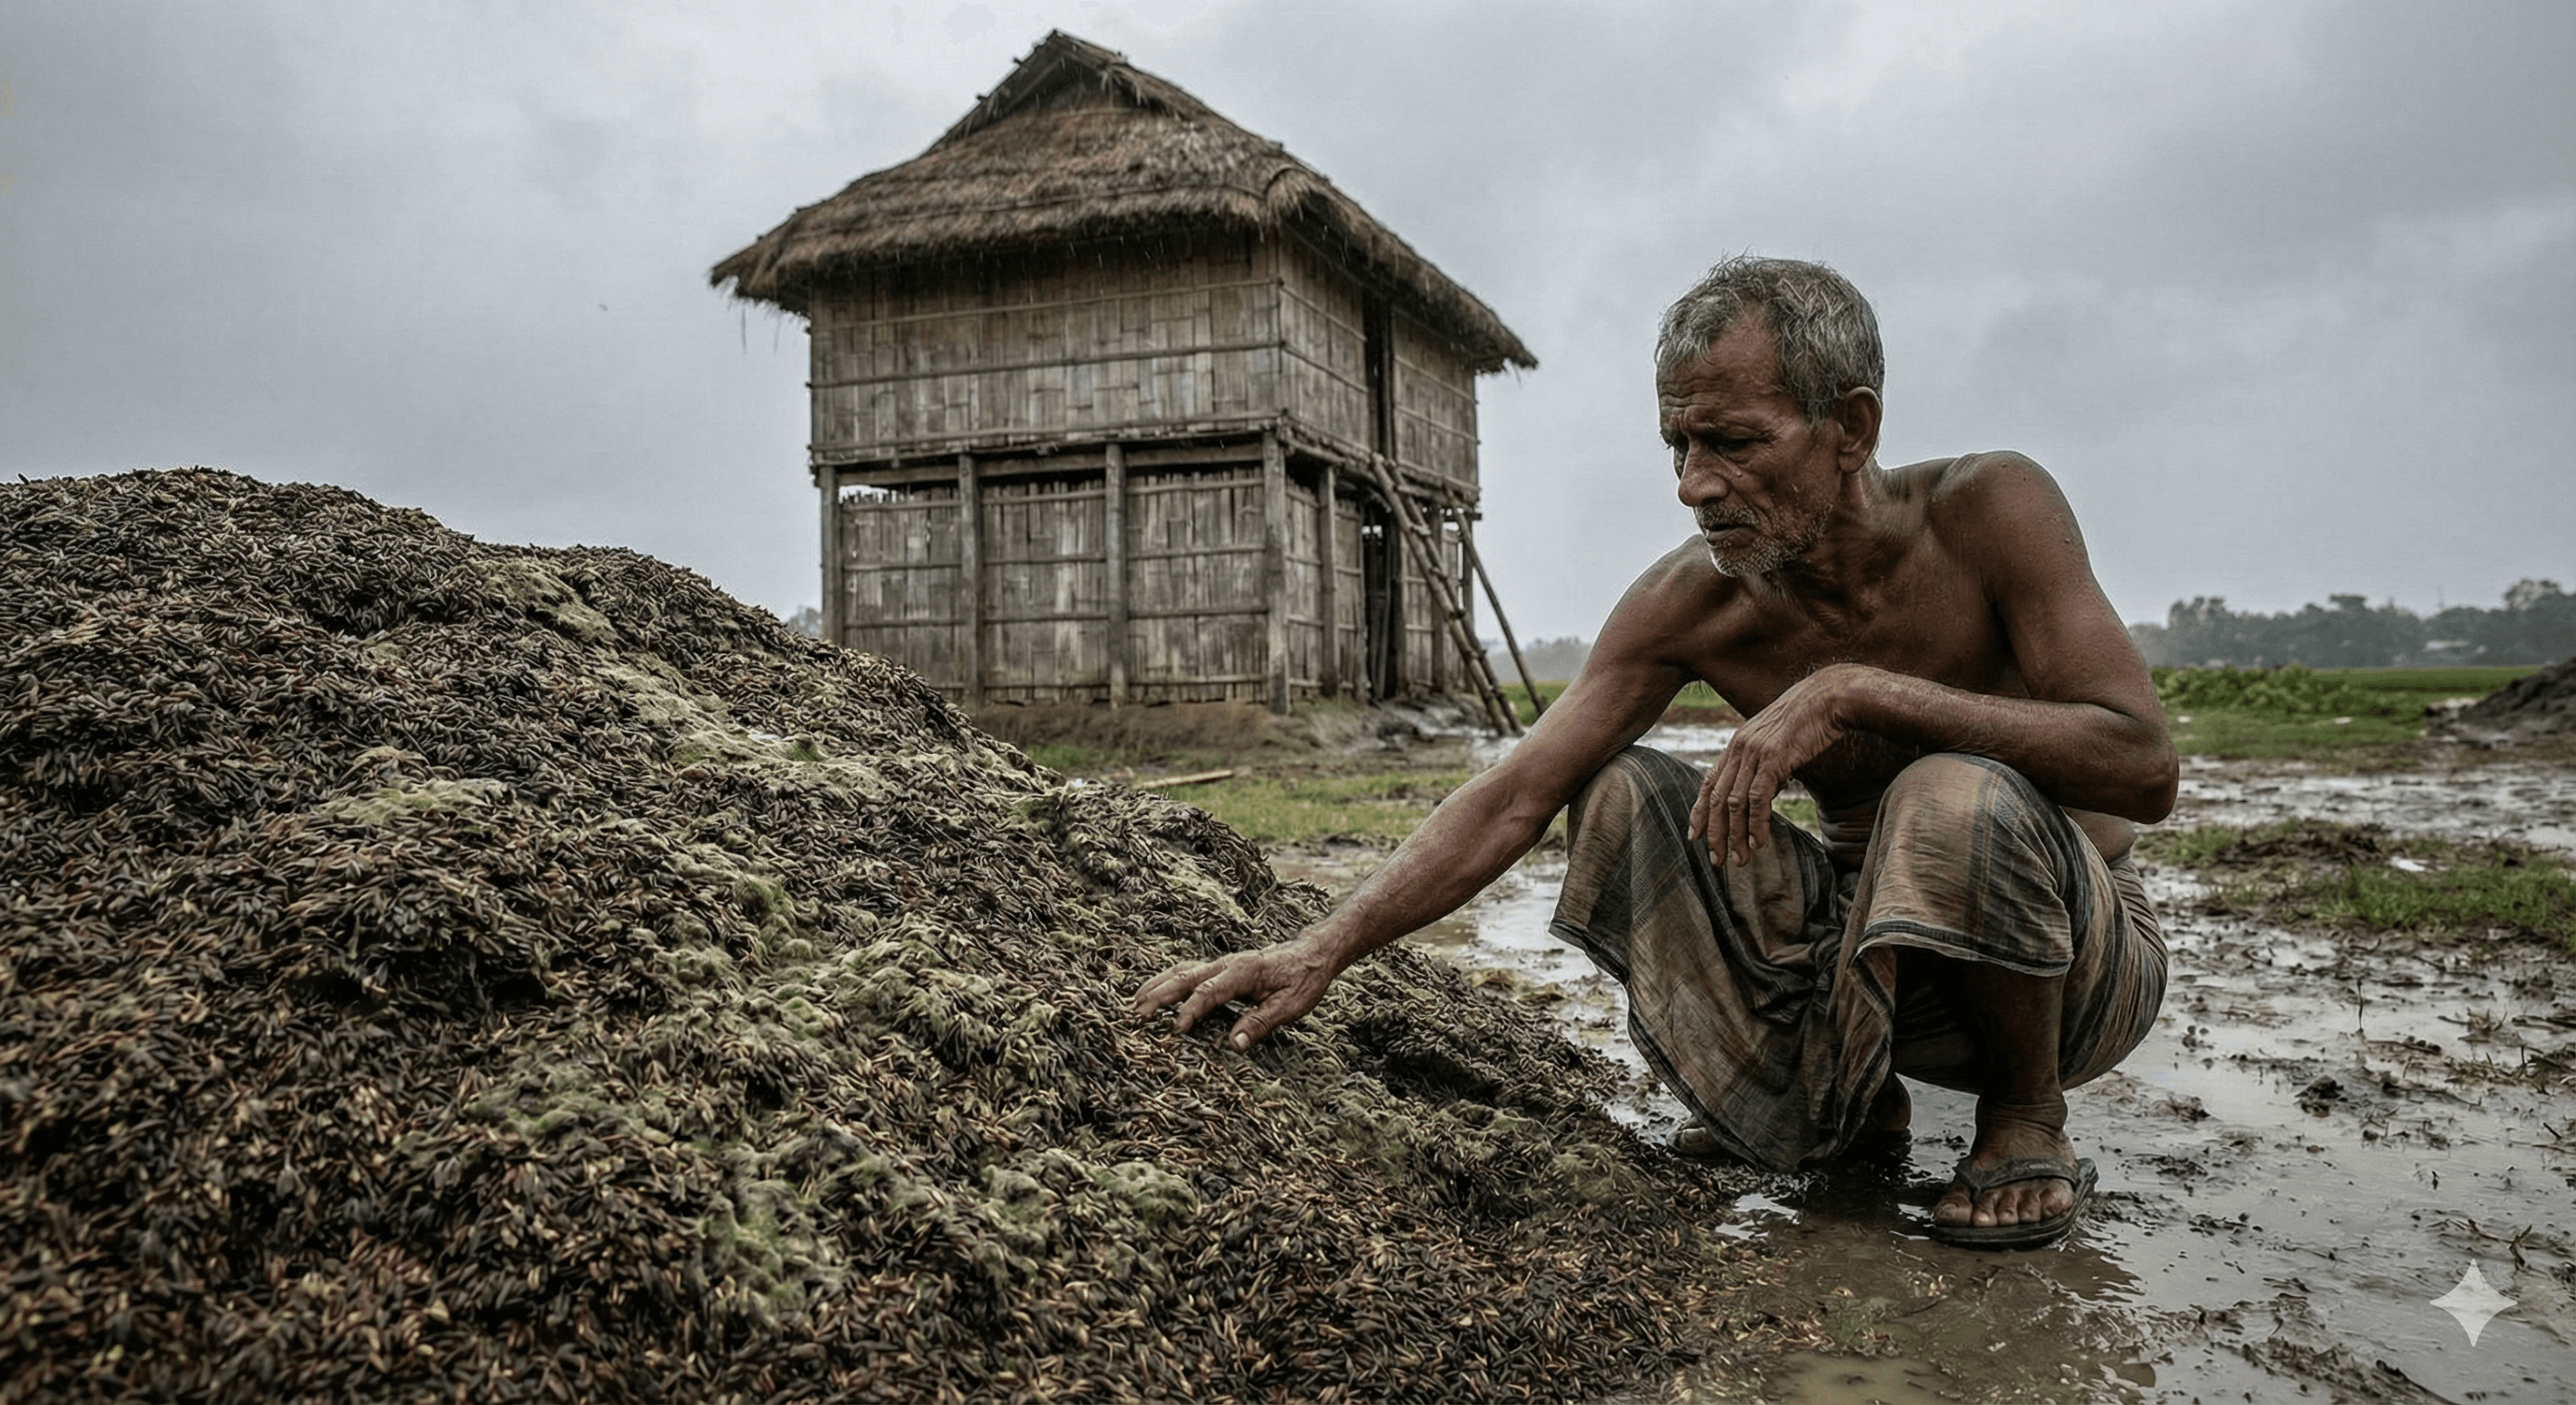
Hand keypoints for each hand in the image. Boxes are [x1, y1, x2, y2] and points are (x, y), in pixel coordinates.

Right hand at [1131, 935, 1339, 1049]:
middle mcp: (1228, 964)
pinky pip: (1189, 971)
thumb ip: (1260, 1024)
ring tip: (1135, 1002)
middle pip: (1187, 977)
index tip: (1175, 1031)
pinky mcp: (1221, 968)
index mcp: (1244, 971)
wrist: (1312, 953)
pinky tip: (1154, 990)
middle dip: (1160, 996)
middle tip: (1138, 1015)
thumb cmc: (1303, 980)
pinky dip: (1168, 979)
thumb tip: (1234, 1045)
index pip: (1209, 992)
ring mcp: (1222, 964)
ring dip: (1158, 986)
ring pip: (1183, 971)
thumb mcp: (1290, 1006)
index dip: (1190, 1011)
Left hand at [1690, 666, 1856, 866]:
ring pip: (1735, 803)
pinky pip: (1758, 799)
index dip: (1700, 812)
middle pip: (1717, 799)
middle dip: (1715, 834)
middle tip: (1717, 861)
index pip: (1709, 783)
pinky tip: (1759, 842)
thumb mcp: (1778, 743)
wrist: (1829, 697)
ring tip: (1741, 860)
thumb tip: (1766, 793)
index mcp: (1737, 745)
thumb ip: (1766, 765)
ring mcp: (1755, 754)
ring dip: (1736, 836)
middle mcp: (1740, 749)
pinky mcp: (1774, 759)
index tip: (1695, 836)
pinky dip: (1756, 824)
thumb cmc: (1809, 720)